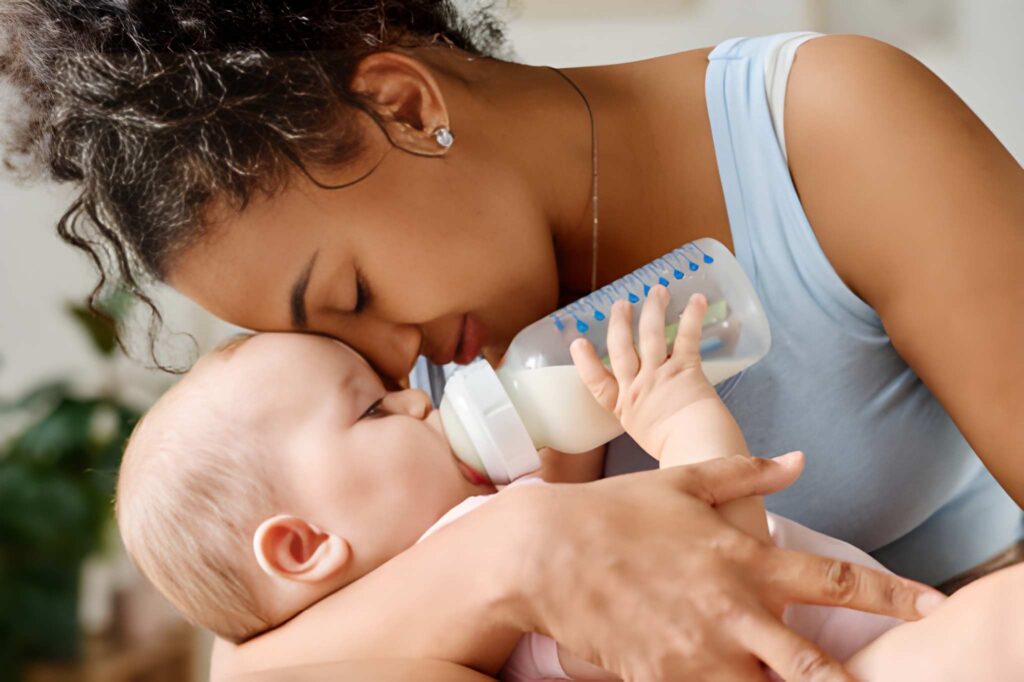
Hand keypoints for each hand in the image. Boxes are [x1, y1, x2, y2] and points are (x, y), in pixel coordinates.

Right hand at [508, 453, 945, 681]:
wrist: (545, 553)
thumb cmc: (617, 512)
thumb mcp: (682, 482)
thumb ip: (745, 473)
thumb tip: (798, 461)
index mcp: (744, 558)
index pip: (834, 579)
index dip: (891, 594)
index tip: (933, 604)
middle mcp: (733, 611)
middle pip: (815, 667)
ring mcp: (699, 652)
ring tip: (789, 680)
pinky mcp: (665, 679)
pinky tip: (720, 677)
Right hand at [570, 288, 720, 461]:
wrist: (698, 451)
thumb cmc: (678, 451)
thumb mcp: (649, 438)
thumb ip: (647, 419)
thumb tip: (658, 413)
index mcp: (625, 409)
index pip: (597, 383)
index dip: (585, 362)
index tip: (578, 343)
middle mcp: (637, 388)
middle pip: (621, 348)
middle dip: (619, 323)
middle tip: (620, 304)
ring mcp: (658, 376)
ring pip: (650, 335)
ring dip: (652, 309)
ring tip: (656, 291)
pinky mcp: (684, 369)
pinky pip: (686, 337)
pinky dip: (691, 316)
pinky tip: (695, 299)